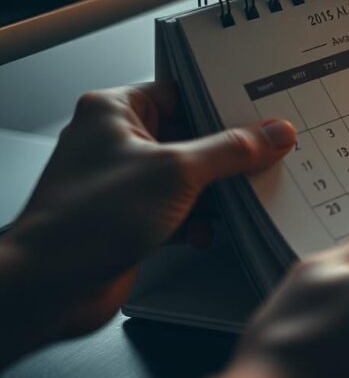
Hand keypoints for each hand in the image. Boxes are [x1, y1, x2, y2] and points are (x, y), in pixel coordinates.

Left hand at [0, 83, 294, 363]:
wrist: (51, 285)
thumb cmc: (85, 219)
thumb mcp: (178, 172)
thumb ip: (231, 151)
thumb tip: (269, 135)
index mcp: (114, 111)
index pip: (181, 93)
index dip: (221, 106)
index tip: (257, 118)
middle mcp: (115, 142)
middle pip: (189, 137)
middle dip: (223, 157)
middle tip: (256, 160)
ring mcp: (123, 182)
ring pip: (186, 177)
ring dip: (212, 193)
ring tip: (235, 199)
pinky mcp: (129, 218)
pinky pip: (176, 210)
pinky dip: (194, 220)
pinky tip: (203, 231)